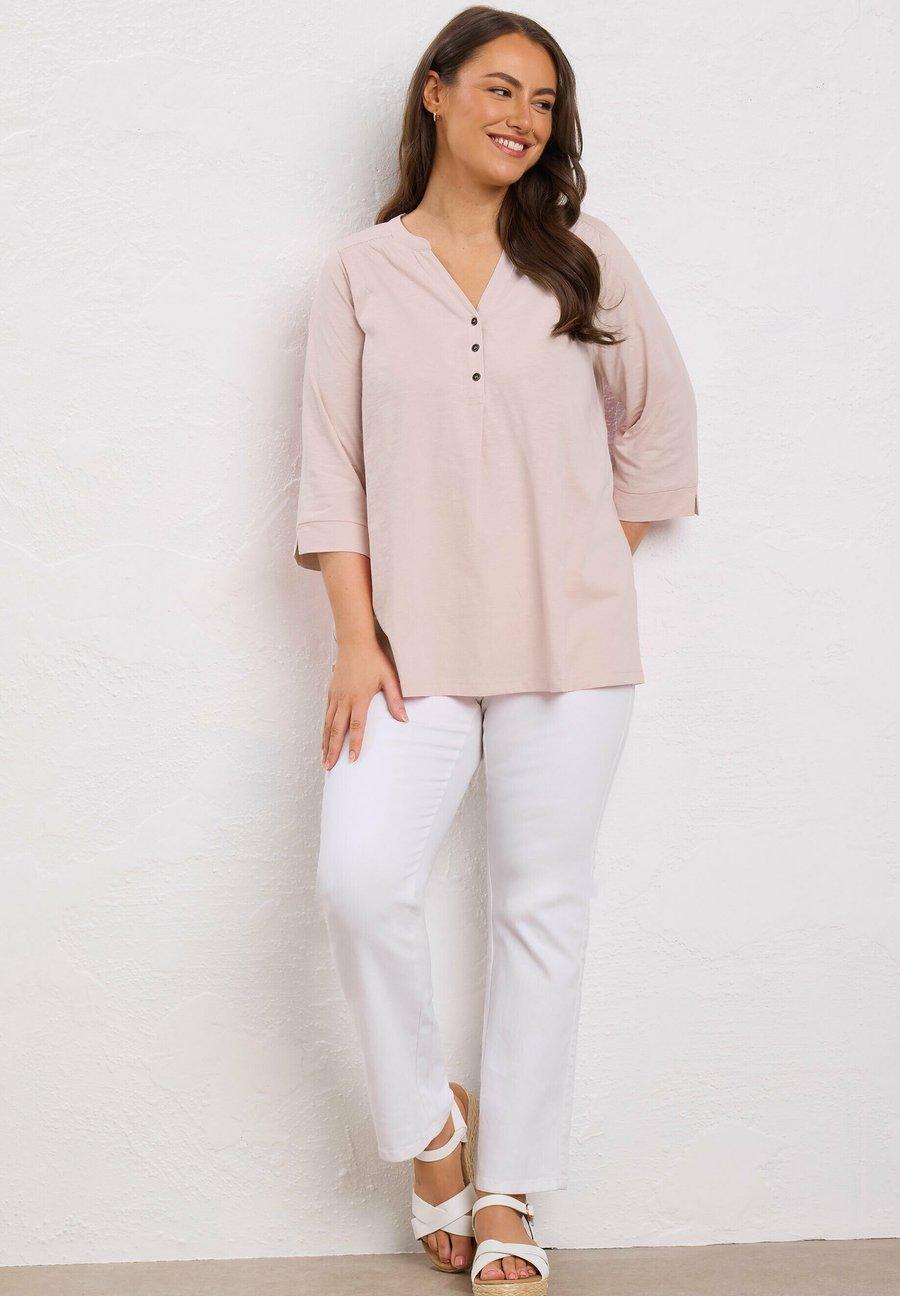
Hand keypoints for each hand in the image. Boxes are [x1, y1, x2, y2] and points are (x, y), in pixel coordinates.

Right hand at [321, 640, 407, 768]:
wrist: (354, 641)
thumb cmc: (374, 659)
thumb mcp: (389, 678)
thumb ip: (396, 700)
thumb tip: (405, 720)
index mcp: (359, 698)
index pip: (357, 726)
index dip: (354, 744)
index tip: (352, 760)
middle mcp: (344, 699)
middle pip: (336, 730)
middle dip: (332, 750)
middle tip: (329, 768)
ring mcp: (335, 695)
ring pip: (328, 723)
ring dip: (325, 742)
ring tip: (323, 758)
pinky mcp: (331, 691)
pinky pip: (325, 714)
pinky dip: (323, 728)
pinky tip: (324, 736)